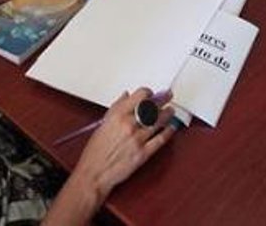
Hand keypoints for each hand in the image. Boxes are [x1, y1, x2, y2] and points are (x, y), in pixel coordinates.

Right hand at [68, 89, 177, 203]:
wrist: (94, 173)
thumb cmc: (95, 151)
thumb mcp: (103, 123)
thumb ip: (116, 108)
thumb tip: (126, 96)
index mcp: (118, 115)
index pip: (140, 96)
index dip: (148, 92)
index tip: (151, 93)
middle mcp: (129, 125)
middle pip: (152, 107)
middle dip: (163, 99)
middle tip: (168, 96)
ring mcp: (137, 139)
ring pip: (159, 121)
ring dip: (167, 114)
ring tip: (171, 110)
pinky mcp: (143, 153)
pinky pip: (160, 140)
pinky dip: (168, 132)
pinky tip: (171, 127)